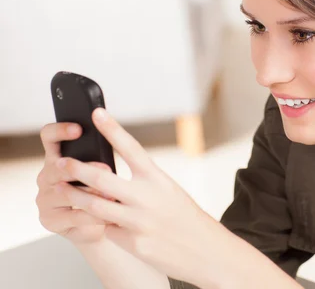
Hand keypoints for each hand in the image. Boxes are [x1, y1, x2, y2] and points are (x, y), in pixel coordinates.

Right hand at [36, 123, 115, 243]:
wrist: (102, 223)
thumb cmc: (102, 191)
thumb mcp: (101, 172)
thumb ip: (99, 158)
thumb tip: (114, 140)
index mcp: (56, 158)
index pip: (49, 137)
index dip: (60, 130)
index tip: (79, 128)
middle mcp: (46, 176)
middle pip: (57, 166)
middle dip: (84, 167)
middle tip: (107, 168)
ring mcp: (44, 199)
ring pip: (65, 192)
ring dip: (91, 193)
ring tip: (112, 194)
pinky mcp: (50, 220)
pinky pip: (73, 215)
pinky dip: (93, 215)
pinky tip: (108, 214)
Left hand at [55, 108, 230, 286]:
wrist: (205, 249)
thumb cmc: (186, 218)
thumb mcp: (169, 191)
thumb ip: (142, 185)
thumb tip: (108, 183)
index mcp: (158, 178)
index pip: (131, 147)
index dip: (112, 129)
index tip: (97, 113)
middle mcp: (147, 197)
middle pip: (101, 178)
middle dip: (75, 169)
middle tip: (60, 163)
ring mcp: (139, 221)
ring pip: (95, 206)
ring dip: (75, 197)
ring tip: (60, 190)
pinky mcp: (133, 243)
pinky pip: (108, 230)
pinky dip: (103, 225)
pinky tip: (104, 224)